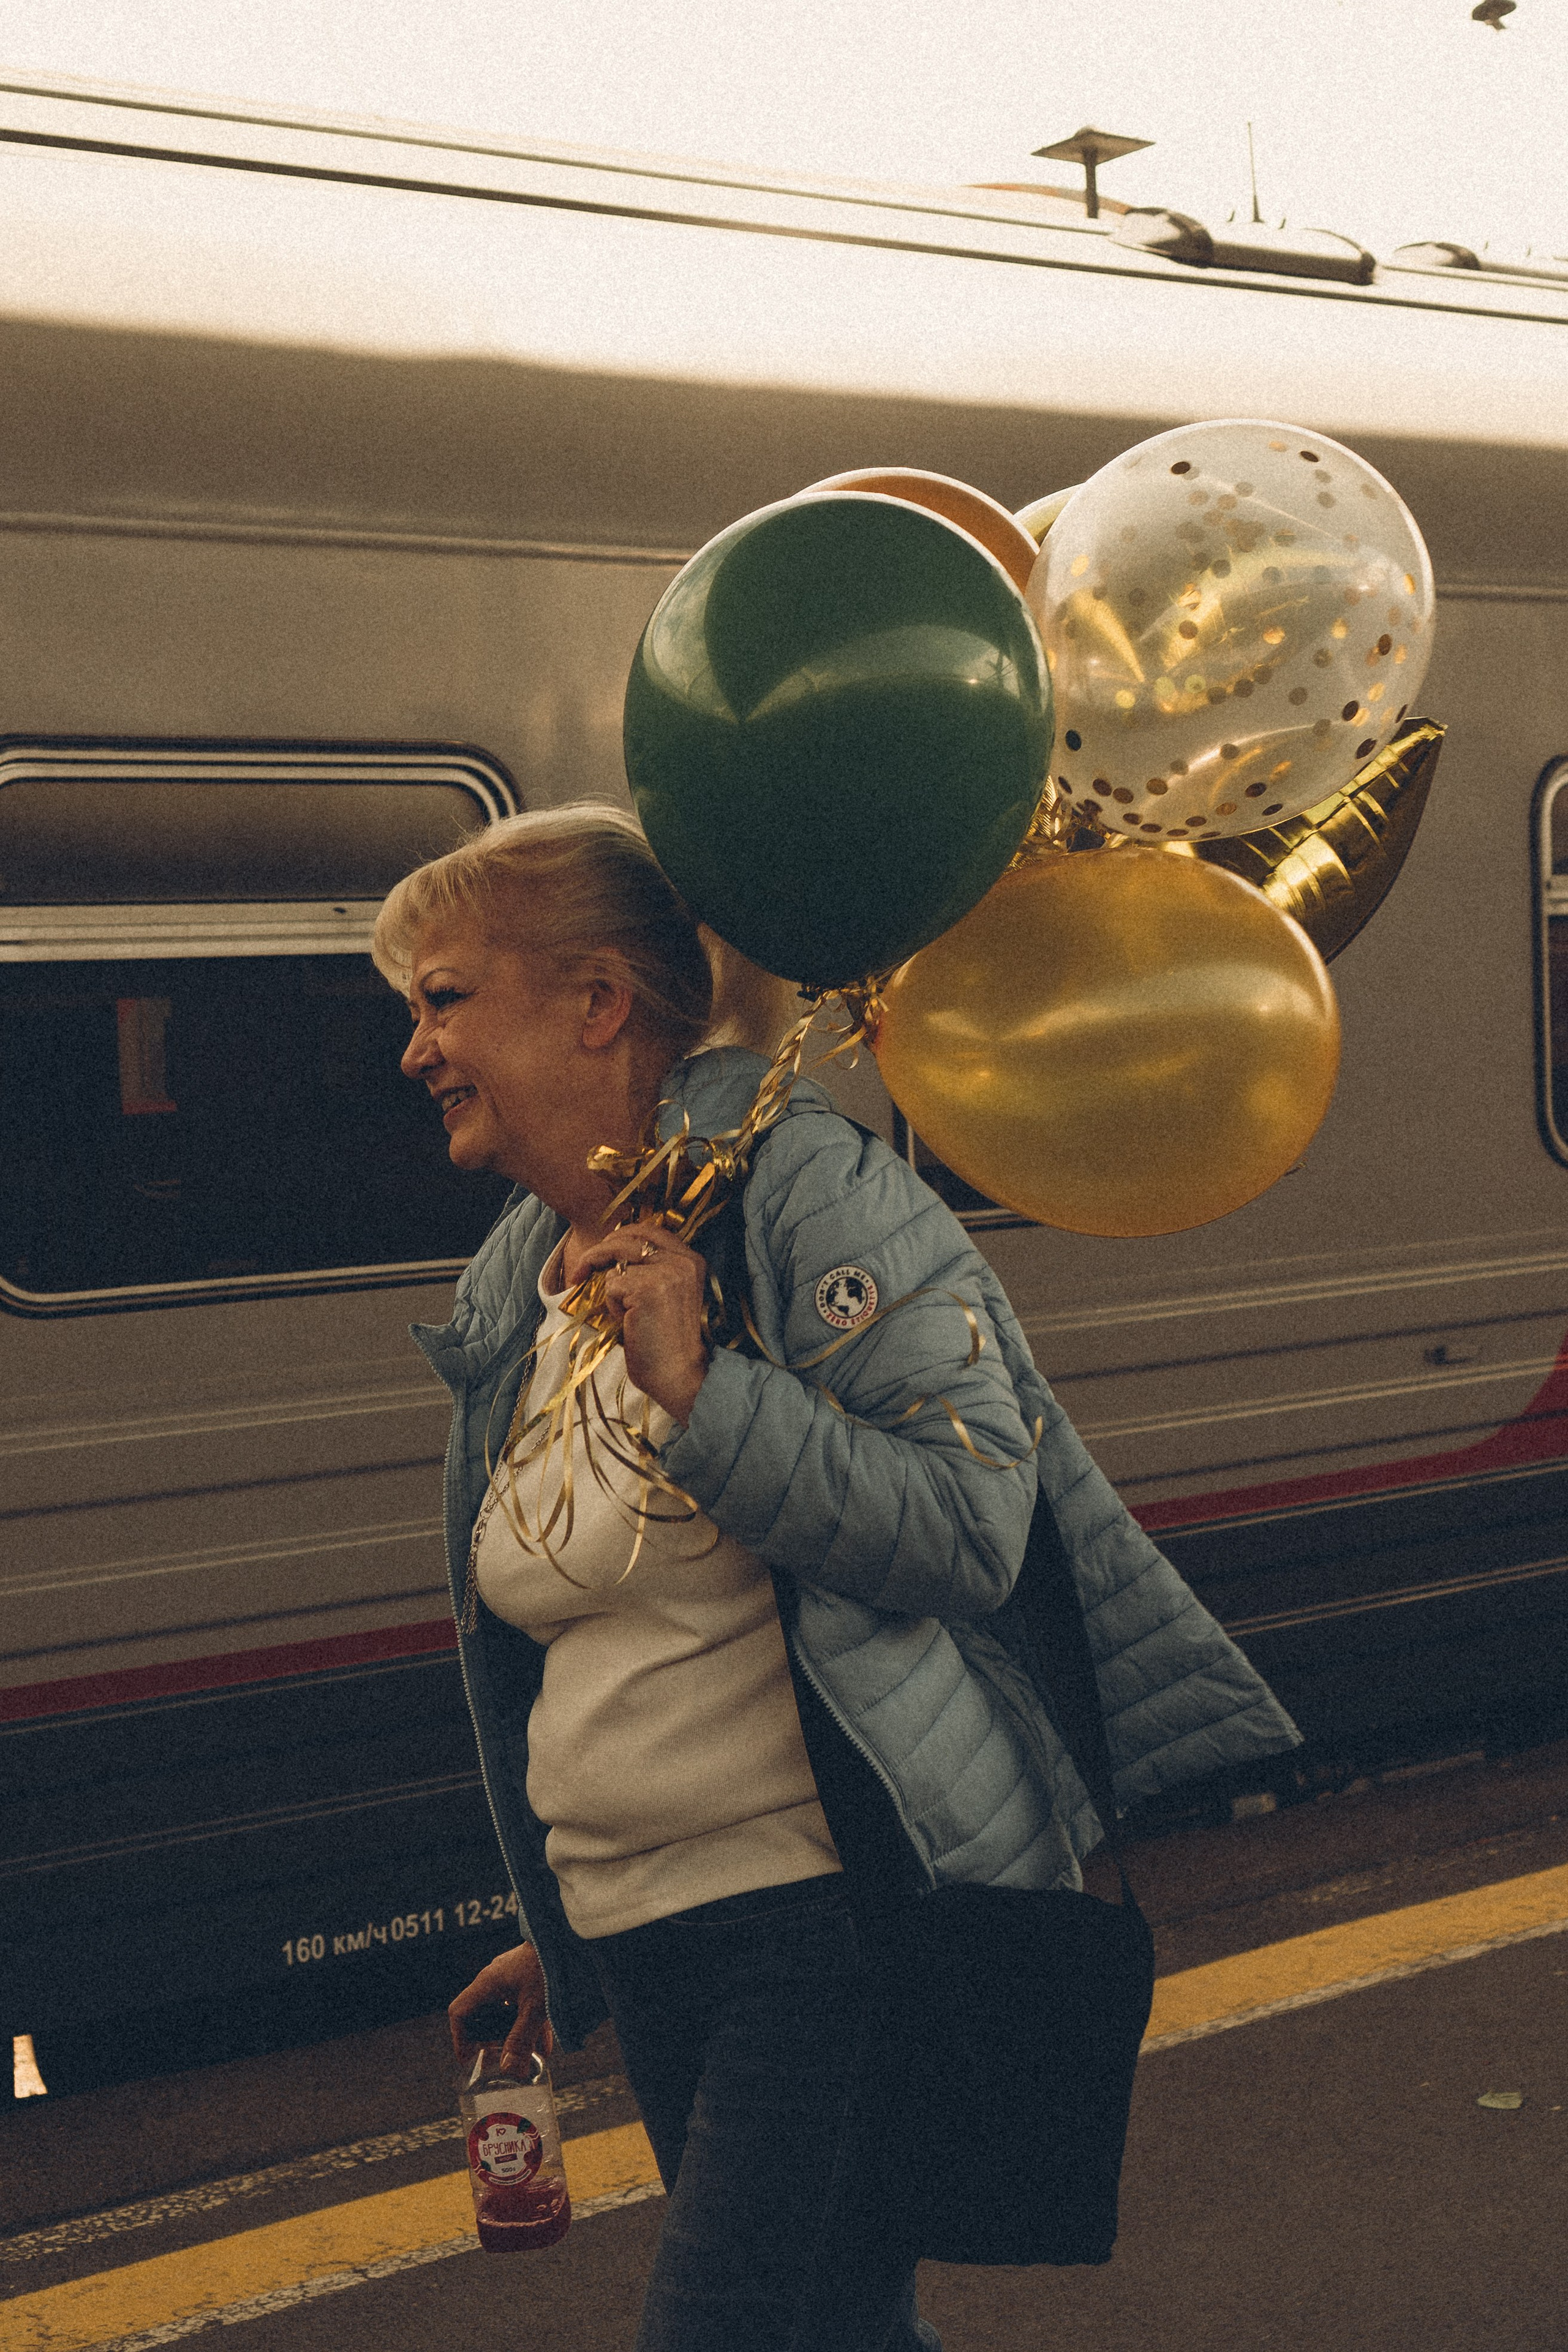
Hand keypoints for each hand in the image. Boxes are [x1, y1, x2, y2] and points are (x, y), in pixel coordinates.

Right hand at [449, 1941, 552, 2073]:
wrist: (572, 1937)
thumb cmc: (549, 1966)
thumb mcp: (535, 2008)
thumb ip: (521, 2041)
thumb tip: (509, 2071)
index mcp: (487, 1983)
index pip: (459, 2012)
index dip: (460, 2038)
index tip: (470, 2059)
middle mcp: (495, 1979)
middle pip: (480, 2015)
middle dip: (491, 2040)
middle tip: (500, 2058)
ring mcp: (512, 1976)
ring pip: (504, 2012)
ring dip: (514, 2035)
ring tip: (527, 2057)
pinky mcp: (529, 1976)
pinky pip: (521, 2005)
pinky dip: (529, 2025)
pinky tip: (544, 2047)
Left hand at [570, 1221, 709, 1425]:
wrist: (680, 1375)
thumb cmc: (668, 1342)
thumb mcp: (669, 1295)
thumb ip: (653, 1270)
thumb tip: (613, 1253)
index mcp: (692, 1260)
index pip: (650, 1230)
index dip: (620, 1237)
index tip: (602, 1251)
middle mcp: (683, 1261)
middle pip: (628, 1238)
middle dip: (598, 1251)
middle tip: (580, 1271)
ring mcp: (667, 1272)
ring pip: (616, 1263)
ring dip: (611, 1289)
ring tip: (625, 1315)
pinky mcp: (647, 1289)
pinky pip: (611, 1286)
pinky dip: (612, 1306)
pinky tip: (629, 1324)